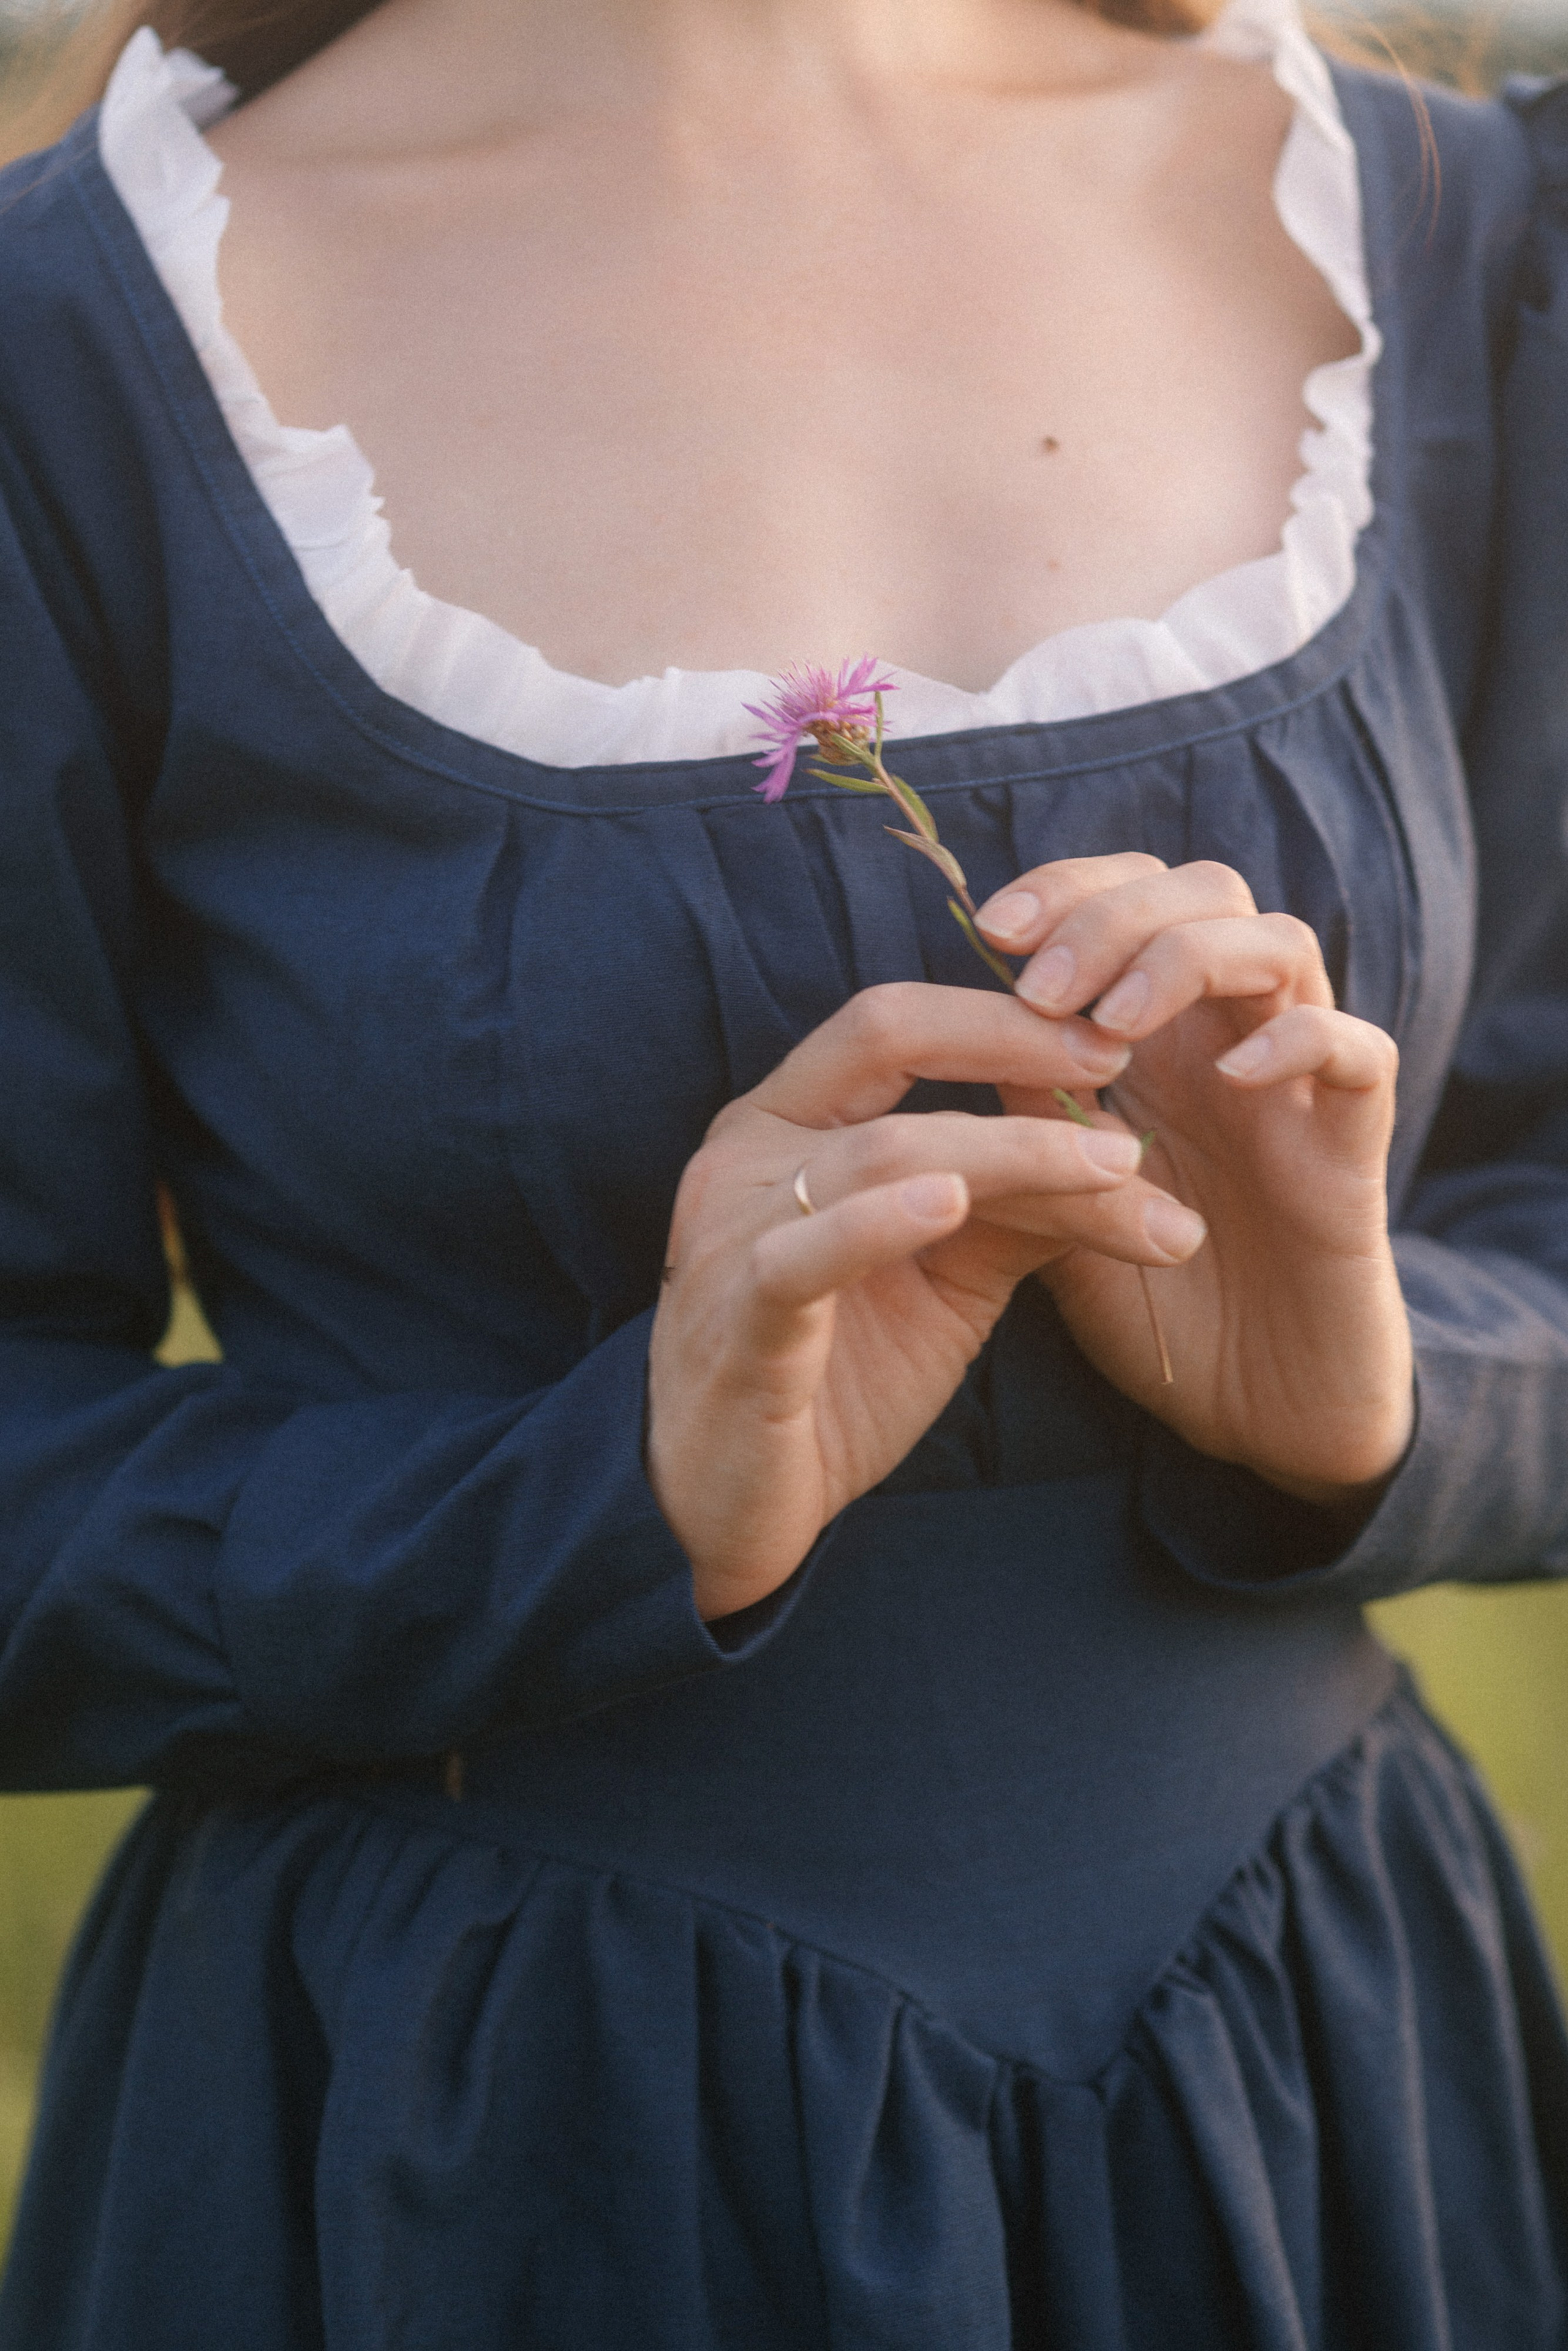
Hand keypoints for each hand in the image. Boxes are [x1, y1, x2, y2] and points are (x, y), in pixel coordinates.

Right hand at [648, 983, 1207, 1618]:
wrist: (733, 1509)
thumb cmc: (837, 1377)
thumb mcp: (946, 1276)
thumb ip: (1019, 1208)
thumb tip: (1130, 1156)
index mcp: (788, 1122)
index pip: (892, 1023)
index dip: (1002, 1014)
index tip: (1113, 1041)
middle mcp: (748, 1153)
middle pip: (887, 1048)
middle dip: (1011, 1046)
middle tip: (1123, 1070)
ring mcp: (731, 1232)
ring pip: (879, 1152)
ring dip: (1014, 1153)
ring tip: (1112, 1170)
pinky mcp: (736, 1324)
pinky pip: (802, 1257)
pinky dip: (878, 1224)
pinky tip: (953, 1204)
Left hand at [977, 855, 1412, 1506]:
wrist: (1253, 1413)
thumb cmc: (1150, 1304)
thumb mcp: (1056, 1204)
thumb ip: (1020, 1121)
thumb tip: (958, 1032)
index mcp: (1161, 1036)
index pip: (1132, 895)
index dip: (1068, 888)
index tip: (993, 928)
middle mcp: (1235, 1038)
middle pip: (1206, 890)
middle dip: (1117, 912)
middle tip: (1044, 981)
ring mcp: (1302, 1088)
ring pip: (1284, 943)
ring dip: (1189, 959)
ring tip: (1110, 1024)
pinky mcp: (1357, 1150)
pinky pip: (1362, 1052)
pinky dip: (1301, 1040)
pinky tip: (1232, 1073)